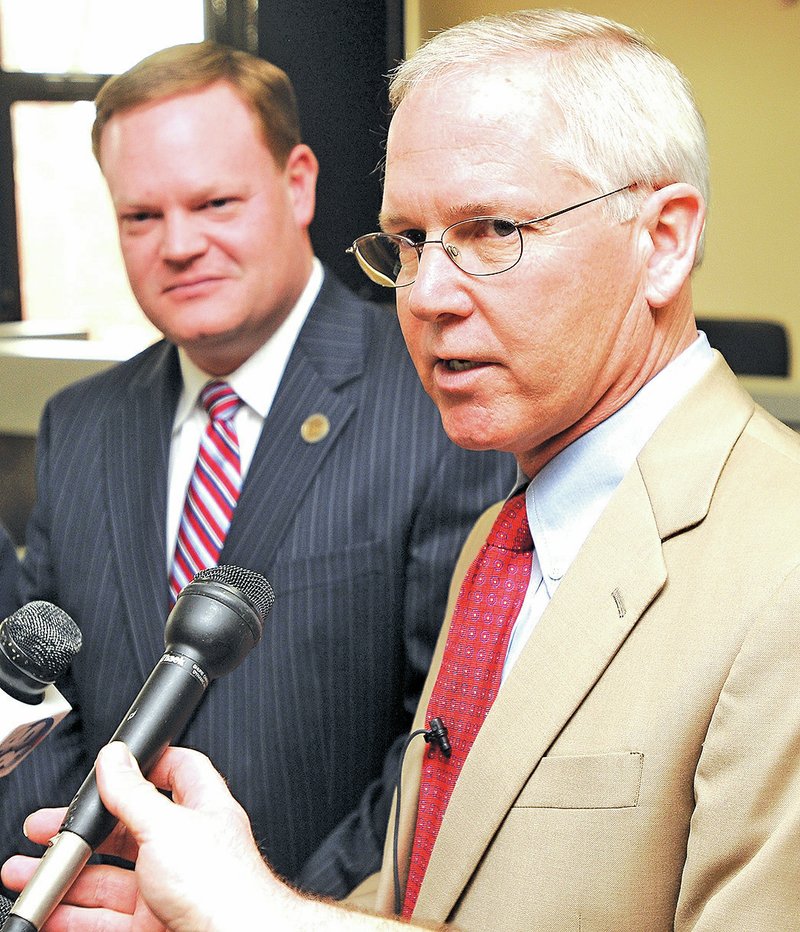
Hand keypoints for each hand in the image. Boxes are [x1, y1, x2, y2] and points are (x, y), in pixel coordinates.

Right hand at [2, 742, 291, 929]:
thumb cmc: (223, 887)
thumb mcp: (167, 826)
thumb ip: (135, 793)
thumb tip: (114, 757)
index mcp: (201, 811)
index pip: (177, 771)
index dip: (144, 765)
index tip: (108, 767)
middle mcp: (186, 848)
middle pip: (129, 829)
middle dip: (85, 831)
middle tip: (48, 830)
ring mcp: (169, 889)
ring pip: (109, 878)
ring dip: (69, 874)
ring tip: (28, 873)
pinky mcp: (153, 926)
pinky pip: (105, 918)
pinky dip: (74, 914)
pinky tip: (52, 912)